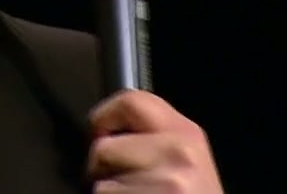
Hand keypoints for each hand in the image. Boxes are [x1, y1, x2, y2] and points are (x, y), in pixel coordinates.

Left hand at [86, 89, 223, 192]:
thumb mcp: (185, 163)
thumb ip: (154, 139)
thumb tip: (103, 130)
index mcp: (189, 135)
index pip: (132, 100)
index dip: (104, 117)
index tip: (100, 134)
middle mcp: (181, 154)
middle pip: (102, 147)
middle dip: (100, 169)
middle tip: (123, 185)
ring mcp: (168, 184)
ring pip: (97, 184)